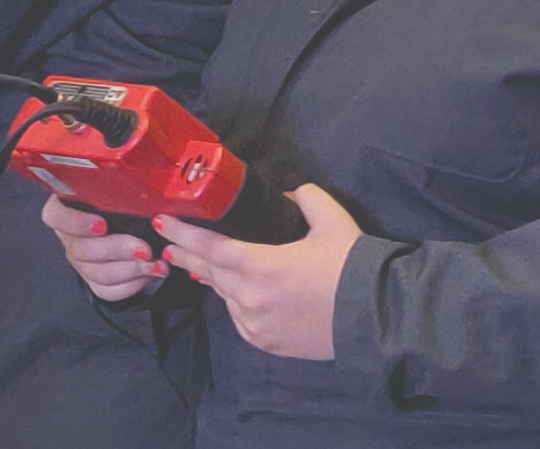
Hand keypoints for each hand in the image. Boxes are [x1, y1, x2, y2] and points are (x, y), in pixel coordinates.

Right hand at [40, 195, 167, 301]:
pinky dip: (131, 285)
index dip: (76, 223)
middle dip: (118, 250)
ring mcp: (80, 261)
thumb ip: (118, 184)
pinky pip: (107, 290)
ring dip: (130, 269)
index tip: (102, 224)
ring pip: (97, 273)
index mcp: (66, 207)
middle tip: (144, 248)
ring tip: (155, 263)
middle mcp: (69, 237)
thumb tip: (144, 180)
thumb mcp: (114, 185)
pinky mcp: (93, 281)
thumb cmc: (118, 198)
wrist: (124, 222)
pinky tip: (149, 274)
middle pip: (83, 250)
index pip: (55, 216)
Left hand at [156, 184, 362, 359]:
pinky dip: (234, 302)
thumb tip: (288, 197)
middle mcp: (252, 299)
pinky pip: (240, 319)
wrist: (377, 318)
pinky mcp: (267, 343)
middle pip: (211, 272)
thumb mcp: (332, 220)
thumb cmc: (352, 268)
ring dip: (214, 278)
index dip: (184, 233)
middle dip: (189, 254)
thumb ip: (304, 198)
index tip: (161, 222)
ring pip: (225, 296)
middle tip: (168, 242)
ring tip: (198, 264)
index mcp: (262, 266)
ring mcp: (257, 326)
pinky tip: (233, 292)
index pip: (211, 247)